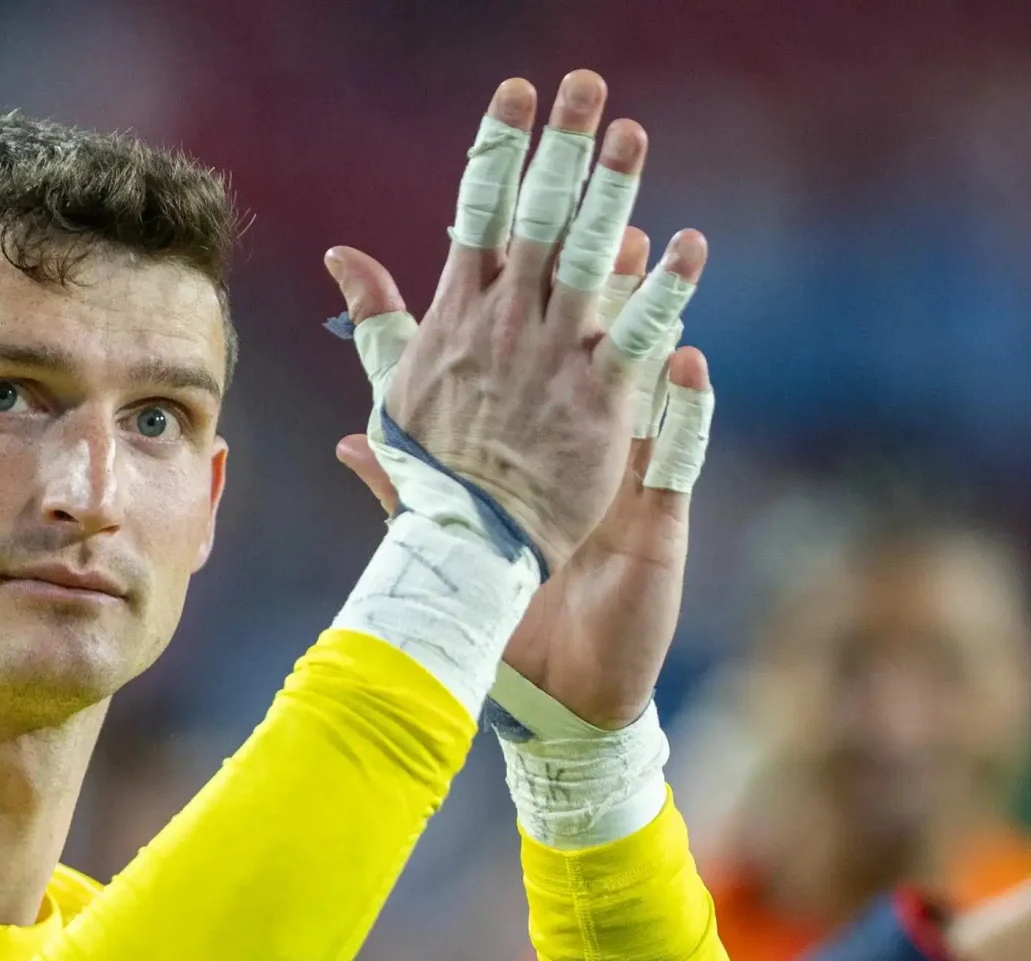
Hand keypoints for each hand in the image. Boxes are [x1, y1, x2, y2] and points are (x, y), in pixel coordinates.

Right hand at [327, 73, 704, 568]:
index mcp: (459, 314)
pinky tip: (688, 244)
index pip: (478, 210)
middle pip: (537, 216)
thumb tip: (341, 254)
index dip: (499, 147)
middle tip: (584, 82)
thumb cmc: (432, 471)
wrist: (468, 544)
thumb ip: (376, 316)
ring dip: (611, 191)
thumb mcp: (392, 386)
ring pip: (587, 257)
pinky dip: (662, 288)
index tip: (517, 91)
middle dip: (560, 145)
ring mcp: (555, 356)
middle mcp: (507, 323)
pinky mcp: (599, 396)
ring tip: (630, 134)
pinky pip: (636, 331)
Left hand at [337, 232, 713, 729]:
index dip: (528, 287)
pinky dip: (684, 412)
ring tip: (659, 253)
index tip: (516, 215)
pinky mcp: (655, 521)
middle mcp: (580, 445)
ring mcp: (623, 477)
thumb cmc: (502, 613)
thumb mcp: (446, 542)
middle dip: (597, 271)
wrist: (547, 693)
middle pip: (592, 342)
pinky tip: (686, 365)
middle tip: (599, 197)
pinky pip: (677, 456)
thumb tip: (345, 439)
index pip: (532, 349)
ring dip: (654, 318)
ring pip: (644, 382)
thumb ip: (400, 482)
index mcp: (532, 440)